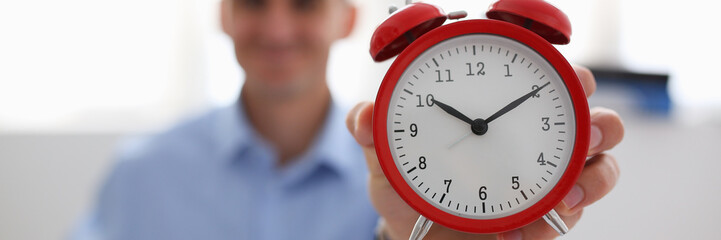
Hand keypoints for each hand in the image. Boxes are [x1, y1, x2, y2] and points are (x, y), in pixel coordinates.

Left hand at [347, 65, 623, 239]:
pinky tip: (522, 227)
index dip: (570, 77)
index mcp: (502, 115)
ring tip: (569, 191)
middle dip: (601, 122)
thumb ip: (374, 131)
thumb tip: (363, 115)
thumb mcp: (389, 155)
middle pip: (592, 123)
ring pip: (599, 170)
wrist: (414, 231)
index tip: (572, 76)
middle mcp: (534, 144)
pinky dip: (557, 222)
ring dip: (595, 176)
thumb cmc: (408, 183)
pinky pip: (568, 218)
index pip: (548, 86)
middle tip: (586, 128)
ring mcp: (545, 182)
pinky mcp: (544, 218)